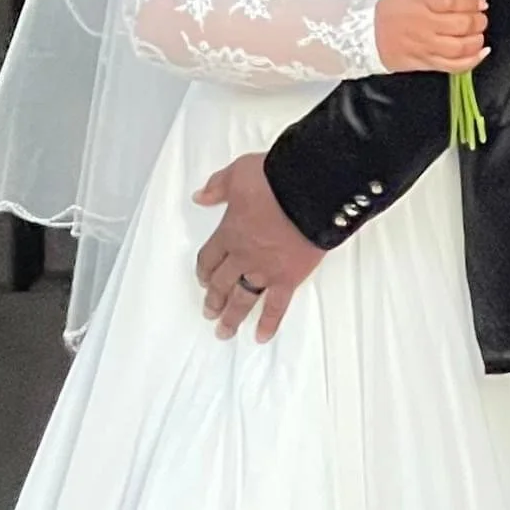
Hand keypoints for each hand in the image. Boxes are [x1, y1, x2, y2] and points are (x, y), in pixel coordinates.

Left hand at [193, 154, 326, 342]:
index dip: (204, 270)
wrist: (309, 190)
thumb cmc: (275, 179)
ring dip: (232, 317)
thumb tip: (199, 196)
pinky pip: (276, 306)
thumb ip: (217, 187)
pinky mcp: (288, 278)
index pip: (209, 257)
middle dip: (214, 299)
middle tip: (209, 313)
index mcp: (229, 232)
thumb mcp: (239, 173)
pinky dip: (269, 323)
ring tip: (224, 332)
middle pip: (222, 283)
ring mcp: (265, 270)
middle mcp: (243, 256)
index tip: (202, 280)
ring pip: (243, 299)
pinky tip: (261, 336)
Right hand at [374, 0, 488, 74]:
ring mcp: (426, 46)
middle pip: (463, 24)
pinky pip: (455, 66)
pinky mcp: (428, 62)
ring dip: (477, 39)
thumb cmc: (395, 10)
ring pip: (462, 47)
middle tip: (479, 17)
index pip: (456, 1)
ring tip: (477, 33)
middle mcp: (424, 24)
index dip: (474, 2)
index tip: (479, 2)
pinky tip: (481, 52)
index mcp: (421, 0)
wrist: (370, 34)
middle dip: (479, 20)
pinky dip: (473, 60)